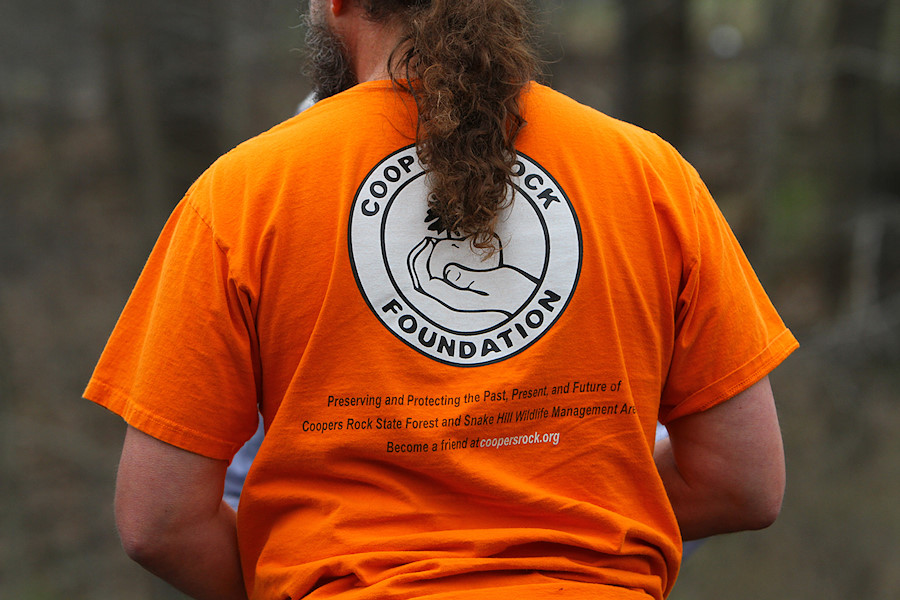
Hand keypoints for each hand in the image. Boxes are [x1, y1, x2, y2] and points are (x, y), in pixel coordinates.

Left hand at [408, 237, 537, 316]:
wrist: (524, 297)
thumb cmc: (511, 290)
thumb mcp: (492, 282)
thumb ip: (469, 278)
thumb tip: (448, 272)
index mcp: (456, 301)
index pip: (426, 284)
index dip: (419, 263)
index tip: (426, 242)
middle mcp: (452, 301)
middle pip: (423, 283)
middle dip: (418, 261)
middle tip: (425, 241)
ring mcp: (455, 296)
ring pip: (430, 280)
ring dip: (425, 262)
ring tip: (431, 243)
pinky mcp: (461, 289)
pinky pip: (440, 277)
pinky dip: (435, 263)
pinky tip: (444, 248)